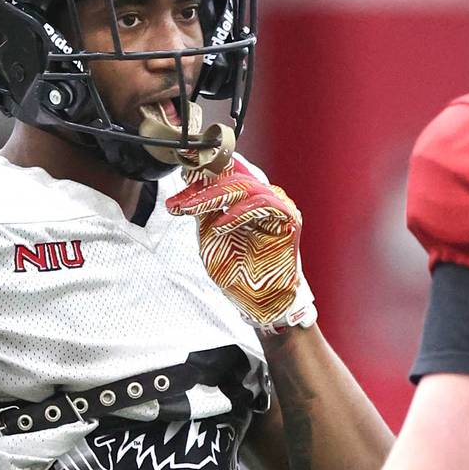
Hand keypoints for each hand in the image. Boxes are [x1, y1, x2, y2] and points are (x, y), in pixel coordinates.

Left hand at [163, 160, 315, 329]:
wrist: (257, 300)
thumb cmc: (237, 270)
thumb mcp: (209, 232)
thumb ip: (203, 207)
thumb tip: (187, 177)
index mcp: (247, 198)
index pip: (227, 173)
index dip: (203, 169)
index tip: (180, 169)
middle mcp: (265, 197)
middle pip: (234, 177)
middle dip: (201, 187)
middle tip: (180, 202)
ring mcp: (279, 205)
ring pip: (246, 187)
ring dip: (214, 196)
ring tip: (191, 209)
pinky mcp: (288, 218)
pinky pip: (263, 204)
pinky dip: (238, 213)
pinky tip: (220, 226)